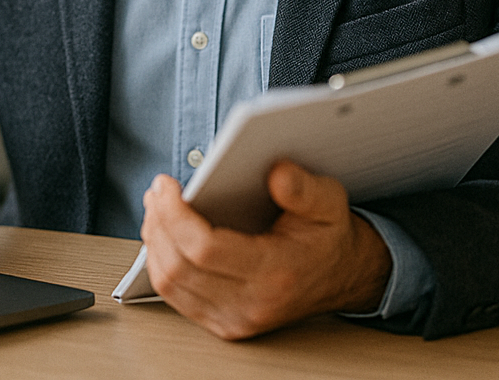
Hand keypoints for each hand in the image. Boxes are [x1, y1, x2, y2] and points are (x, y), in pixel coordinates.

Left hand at [139, 160, 391, 339]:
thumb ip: (304, 188)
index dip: (175, 215)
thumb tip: (276, 173)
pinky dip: (162, 262)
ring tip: (156, 207)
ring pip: (171, 284)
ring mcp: (236, 320)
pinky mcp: (225, 324)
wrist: (343, 275)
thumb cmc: (328, 235)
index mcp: (276, 272)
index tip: (165, 185)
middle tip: (156, 190)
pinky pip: (176, 297)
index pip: (205, 250)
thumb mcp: (329, 201)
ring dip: (154, 242)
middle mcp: (253, 304)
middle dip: (158, 223)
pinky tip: (163, 234)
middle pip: (179, 267)